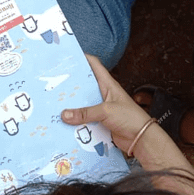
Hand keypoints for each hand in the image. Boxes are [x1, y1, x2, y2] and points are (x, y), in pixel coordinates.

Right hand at [60, 56, 190, 173]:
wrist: (141, 138)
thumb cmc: (130, 118)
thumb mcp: (106, 111)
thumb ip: (85, 113)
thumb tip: (64, 114)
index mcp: (107, 84)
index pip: (94, 64)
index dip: (82, 58)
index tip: (66, 56)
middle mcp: (103, 94)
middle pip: (83, 85)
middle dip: (70, 84)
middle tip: (52, 83)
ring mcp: (101, 108)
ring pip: (82, 104)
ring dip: (71, 105)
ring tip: (53, 103)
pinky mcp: (99, 122)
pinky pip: (84, 119)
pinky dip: (75, 121)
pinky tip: (63, 122)